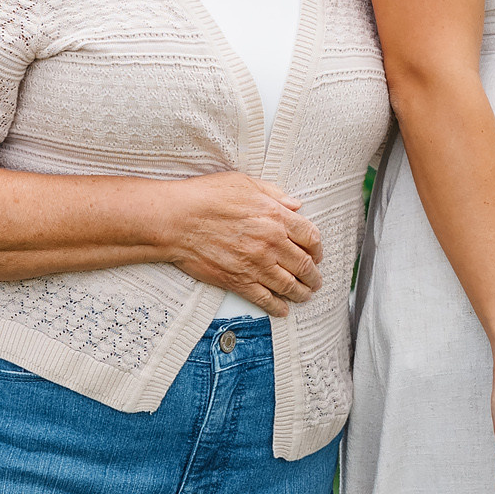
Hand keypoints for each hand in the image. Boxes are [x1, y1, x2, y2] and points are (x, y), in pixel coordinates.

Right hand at [165, 172, 324, 314]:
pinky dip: (277, 307)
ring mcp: (256, 264)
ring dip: (302, 293)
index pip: (311, 237)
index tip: (317, 254)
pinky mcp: (238, 281)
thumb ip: (275, 194)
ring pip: (289, 285)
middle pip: (304, 265)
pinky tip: (282, 309)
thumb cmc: (205, 197)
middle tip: (315, 280)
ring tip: (305, 296)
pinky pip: (265, 299)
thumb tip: (296, 205)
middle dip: (314, 275)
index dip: (318, 248)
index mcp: (275, 217)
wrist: (176, 220)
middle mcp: (271, 243)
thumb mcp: (245, 183)